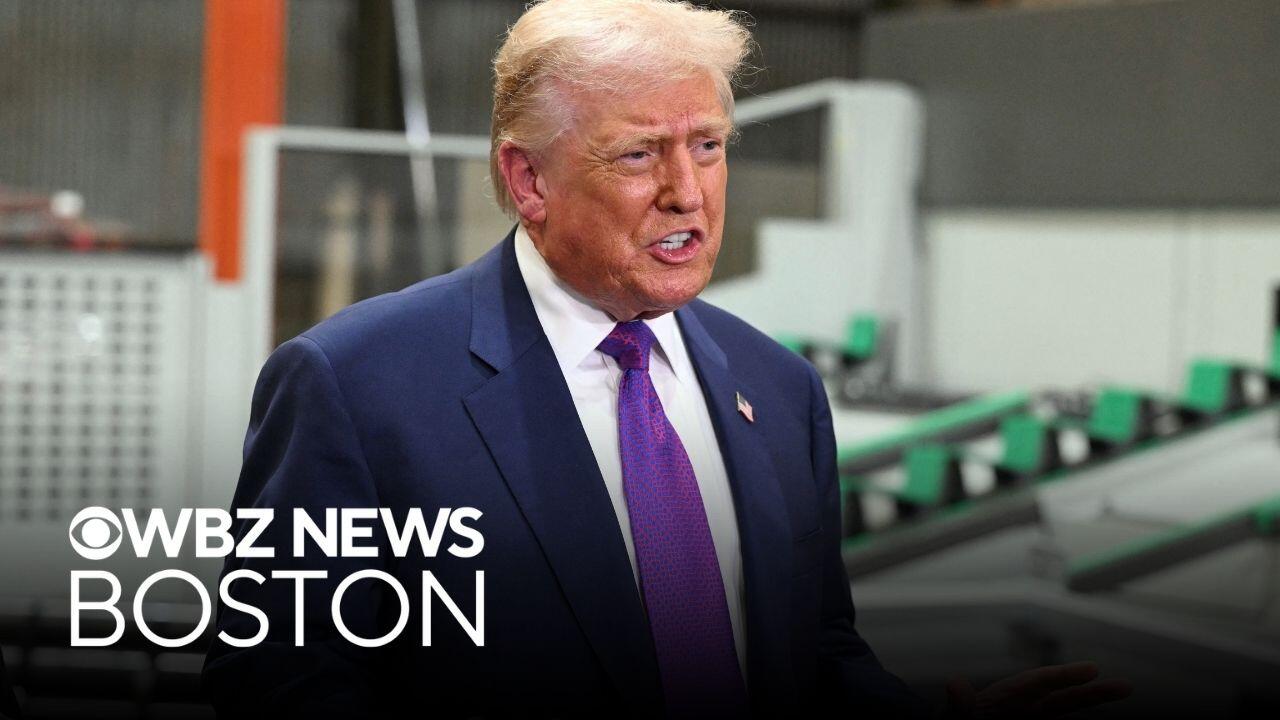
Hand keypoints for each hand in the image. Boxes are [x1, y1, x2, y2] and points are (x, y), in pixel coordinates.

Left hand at [944, 662, 1131, 718]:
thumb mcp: (951, 717)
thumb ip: (958, 705)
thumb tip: (954, 684)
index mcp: (1004, 698)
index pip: (1038, 683)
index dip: (1064, 675)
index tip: (1091, 670)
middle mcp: (1022, 710)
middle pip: (1061, 700)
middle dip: (1092, 692)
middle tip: (1126, 686)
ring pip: (1064, 714)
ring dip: (1090, 704)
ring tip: (1121, 696)